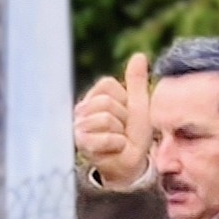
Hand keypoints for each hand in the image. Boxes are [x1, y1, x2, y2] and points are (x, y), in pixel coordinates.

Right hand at [72, 54, 154, 189]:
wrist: (131, 163)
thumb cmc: (133, 135)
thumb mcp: (138, 104)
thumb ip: (136, 81)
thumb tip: (138, 55)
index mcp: (94, 97)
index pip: (107, 84)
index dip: (124, 100)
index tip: (125, 114)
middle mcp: (82, 110)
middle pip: (105, 102)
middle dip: (122, 118)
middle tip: (121, 130)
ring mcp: (79, 127)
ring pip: (105, 118)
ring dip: (120, 132)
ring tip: (117, 139)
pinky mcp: (82, 144)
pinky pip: (105, 137)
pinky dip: (117, 144)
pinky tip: (113, 149)